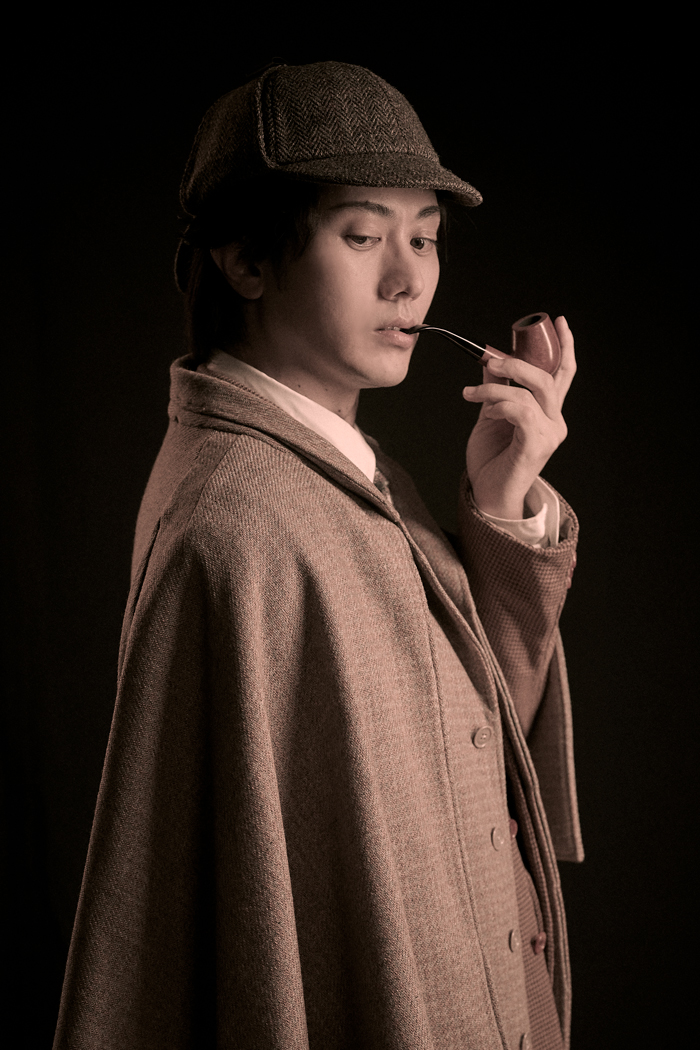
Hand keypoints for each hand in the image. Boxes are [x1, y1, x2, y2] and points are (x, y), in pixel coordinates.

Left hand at [463, 316, 575, 519]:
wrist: (488, 495)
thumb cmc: (492, 460)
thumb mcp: (491, 416)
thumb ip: (496, 390)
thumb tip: (490, 361)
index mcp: (548, 413)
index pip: (563, 374)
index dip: (565, 346)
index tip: (559, 322)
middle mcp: (554, 422)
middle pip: (547, 378)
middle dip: (516, 363)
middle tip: (488, 360)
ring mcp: (548, 435)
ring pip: (529, 394)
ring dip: (495, 388)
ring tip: (473, 394)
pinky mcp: (536, 446)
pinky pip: (520, 412)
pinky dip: (499, 405)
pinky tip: (486, 413)